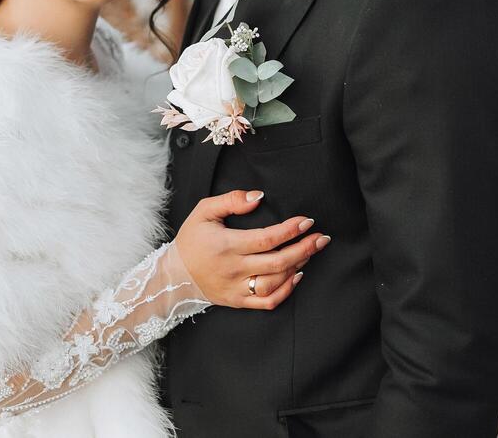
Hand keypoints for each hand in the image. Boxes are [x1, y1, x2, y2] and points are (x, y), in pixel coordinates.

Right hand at [172, 189, 329, 309]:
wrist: (175, 275)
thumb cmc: (192, 240)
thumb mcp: (204, 211)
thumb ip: (231, 200)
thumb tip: (258, 197)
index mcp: (226, 245)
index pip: (266, 239)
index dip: (290, 230)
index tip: (307, 221)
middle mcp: (234, 269)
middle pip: (277, 262)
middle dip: (304, 249)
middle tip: (322, 238)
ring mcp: (237, 288)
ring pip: (275, 282)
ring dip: (298, 266)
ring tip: (310, 252)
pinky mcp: (239, 301)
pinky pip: (268, 301)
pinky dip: (286, 290)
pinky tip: (297, 275)